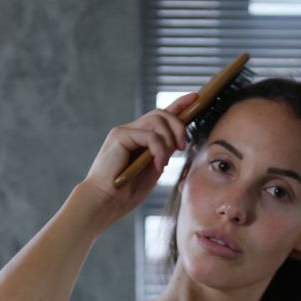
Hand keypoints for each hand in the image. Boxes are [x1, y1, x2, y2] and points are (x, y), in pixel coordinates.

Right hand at [76, 92, 197, 230]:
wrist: (104, 202)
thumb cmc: (125, 192)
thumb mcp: (152, 170)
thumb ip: (163, 154)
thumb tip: (176, 143)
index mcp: (139, 138)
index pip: (160, 115)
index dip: (179, 104)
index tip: (195, 97)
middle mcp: (130, 131)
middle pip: (162, 113)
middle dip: (179, 126)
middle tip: (183, 147)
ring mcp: (124, 131)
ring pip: (157, 120)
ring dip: (169, 139)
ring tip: (166, 160)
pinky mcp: (120, 136)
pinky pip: (149, 135)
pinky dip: (159, 150)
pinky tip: (157, 165)